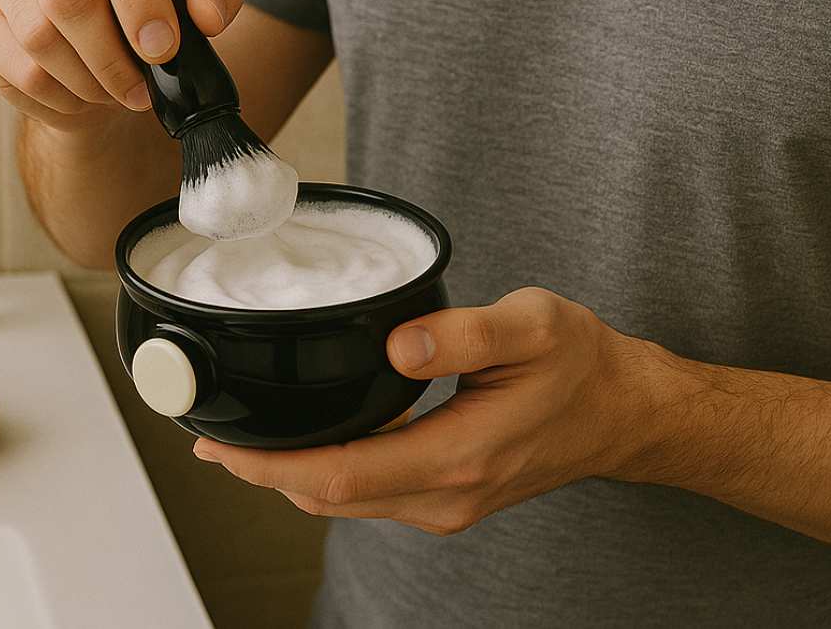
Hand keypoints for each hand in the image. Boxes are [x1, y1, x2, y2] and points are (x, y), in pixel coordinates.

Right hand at [0, 0, 247, 131]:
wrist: (102, 27)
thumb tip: (208, 16)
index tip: (163, 48)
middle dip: (114, 56)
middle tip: (144, 88)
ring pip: (40, 38)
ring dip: (91, 81)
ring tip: (123, 92)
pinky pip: (20, 70)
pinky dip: (64, 96)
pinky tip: (88, 95)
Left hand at [192, 287, 653, 534]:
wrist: (621, 411)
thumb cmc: (581, 365)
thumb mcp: (532, 326)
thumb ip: (464, 334)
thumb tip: (398, 345)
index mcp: (459, 456)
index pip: (341, 474)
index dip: (271, 464)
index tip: (221, 445)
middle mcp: (445, 494)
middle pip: (330, 498)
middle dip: (263, 472)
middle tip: (209, 436)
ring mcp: (446, 503)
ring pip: (346, 502)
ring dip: (290, 476)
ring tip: (243, 441)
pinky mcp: (448, 494)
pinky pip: (369, 493)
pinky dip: (325, 473)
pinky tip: (307, 444)